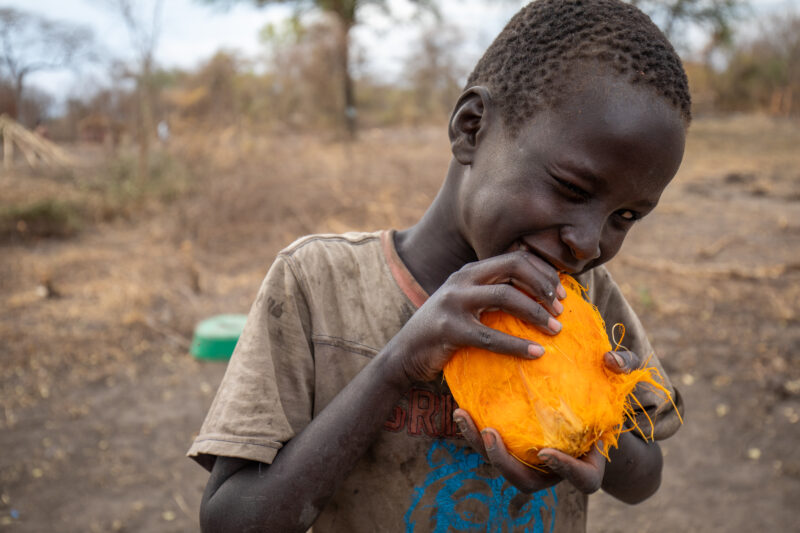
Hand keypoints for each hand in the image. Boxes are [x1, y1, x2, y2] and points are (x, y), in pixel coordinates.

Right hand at [390, 251, 565, 382]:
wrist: (405, 354)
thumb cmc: (444, 332)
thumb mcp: (466, 304)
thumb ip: (491, 294)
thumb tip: (540, 296)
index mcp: (470, 272)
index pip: (516, 258)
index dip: (544, 273)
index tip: (561, 294)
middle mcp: (461, 280)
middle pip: (514, 267)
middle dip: (544, 286)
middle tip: (560, 309)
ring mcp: (453, 302)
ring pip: (506, 296)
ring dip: (537, 313)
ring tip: (556, 330)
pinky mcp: (449, 329)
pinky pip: (492, 336)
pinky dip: (518, 346)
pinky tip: (537, 353)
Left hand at [452, 349, 644, 493]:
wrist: (588, 406)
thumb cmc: (608, 393)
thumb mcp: (620, 378)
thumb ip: (624, 366)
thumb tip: (610, 358)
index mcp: (588, 462)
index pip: (583, 479)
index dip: (566, 469)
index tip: (547, 451)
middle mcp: (556, 468)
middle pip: (527, 481)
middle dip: (504, 463)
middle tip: (489, 433)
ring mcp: (532, 461)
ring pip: (502, 464)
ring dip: (479, 445)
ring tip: (463, 415)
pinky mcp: (514, 445)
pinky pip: (491, 445)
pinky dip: (474, 430)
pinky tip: (461, 405)